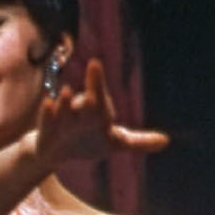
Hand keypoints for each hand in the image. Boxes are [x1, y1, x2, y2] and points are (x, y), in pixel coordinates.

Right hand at [31, 59, 168, 170]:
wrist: (56, 150)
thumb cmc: (88, 141)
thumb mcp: (114, 144)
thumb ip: (139, 142)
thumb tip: (167, 141)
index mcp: (98, 112)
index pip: (102, 97)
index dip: (99, 81)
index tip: (95, 64)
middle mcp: (81, 112)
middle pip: (89, 101)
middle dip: (93, 87)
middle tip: (95, 67)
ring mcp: (63, 120)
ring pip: (66, 109)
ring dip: (67, 101)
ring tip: (68, 93)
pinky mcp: (48, 130)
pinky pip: (47, 119)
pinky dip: (47, 113)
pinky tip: (48, 105)